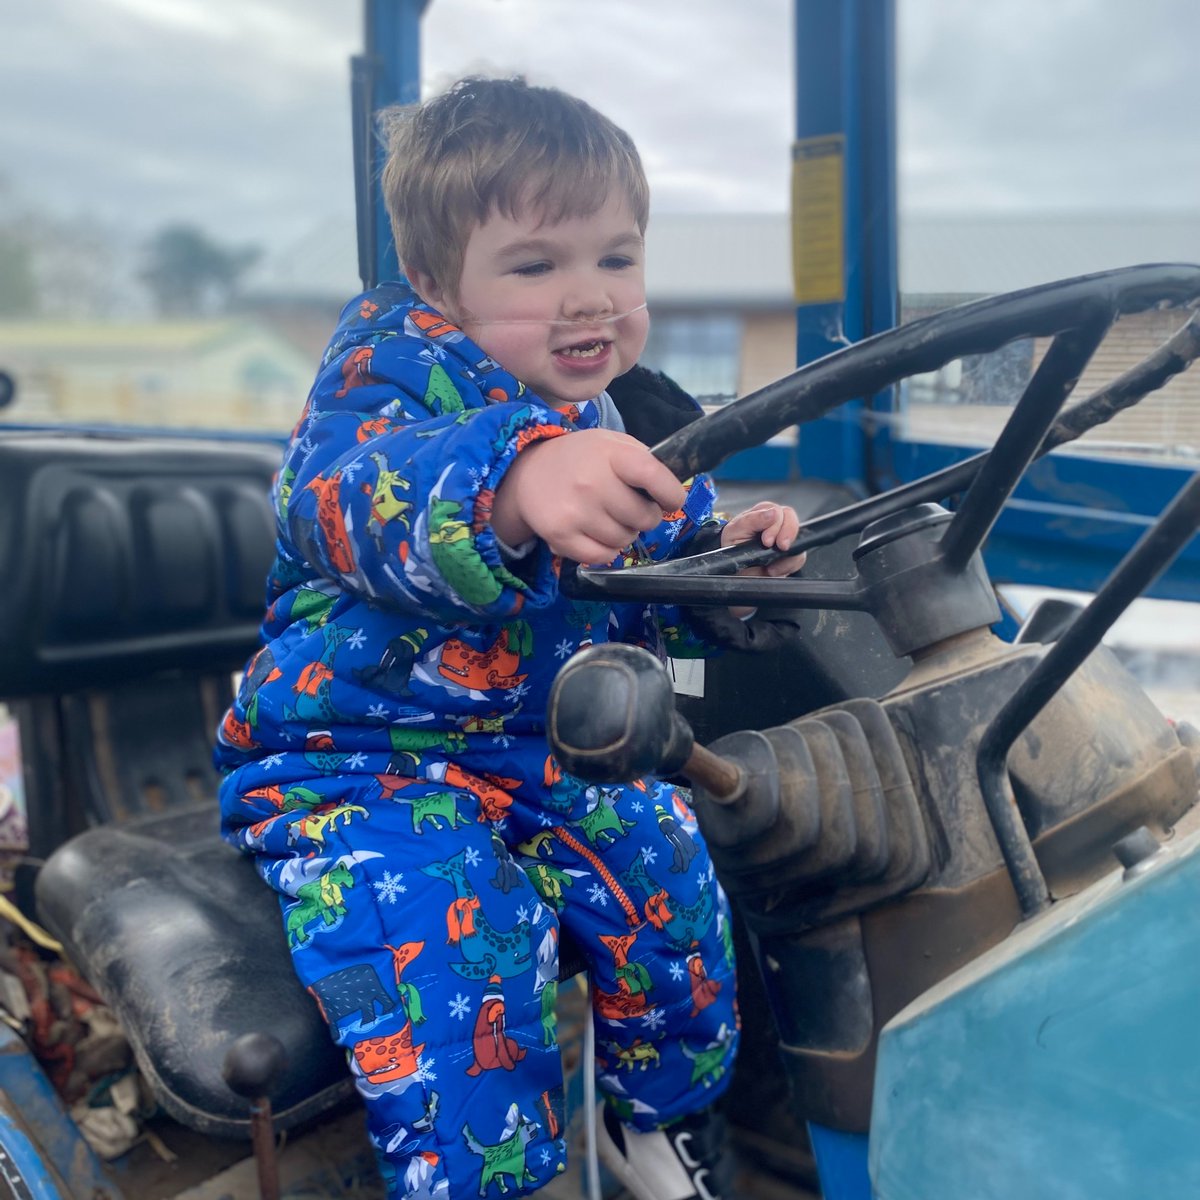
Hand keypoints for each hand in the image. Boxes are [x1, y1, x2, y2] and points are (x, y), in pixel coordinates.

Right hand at [491, 429, 686, 563]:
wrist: (527, 471)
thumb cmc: (580, 458)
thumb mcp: (611, 444)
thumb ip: (641, 460)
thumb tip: (670, 491)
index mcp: (610, 454)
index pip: (654, 476)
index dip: (671, 494)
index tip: (670, 501)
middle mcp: (592, 483)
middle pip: (644, 518)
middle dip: (644, 517)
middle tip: (628, 508)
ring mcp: (575, 511)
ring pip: (624, 540)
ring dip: (624, 534)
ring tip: (607, 518)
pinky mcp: (560, 536)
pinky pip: (603, 557)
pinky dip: (606, 551)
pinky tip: (595, 533)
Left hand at [721, 501, 806, 616]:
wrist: (732, 569)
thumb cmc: (731, 546)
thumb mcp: (734, 532)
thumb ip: (752, 520)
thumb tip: (773, 513)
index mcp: (763, 514)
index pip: (780, 511)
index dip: (777, 525)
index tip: (767, 541)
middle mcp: (776, 524)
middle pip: (793, 521)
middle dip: (787, 535)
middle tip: (779, 547)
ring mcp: (784, 539)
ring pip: (800, 540)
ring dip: (787, 555)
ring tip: (771, 565)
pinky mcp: (790, 556)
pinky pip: (799, 558)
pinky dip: (787, 566)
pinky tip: (773, 569)